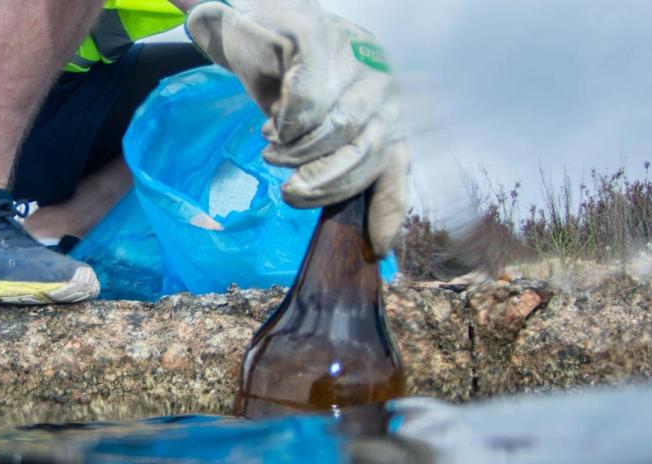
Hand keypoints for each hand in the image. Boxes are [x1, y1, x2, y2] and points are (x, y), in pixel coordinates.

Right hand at [186, 0, 406, 253]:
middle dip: (322, 184)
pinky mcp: (320, 40)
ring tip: (273, 148)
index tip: (376, 248)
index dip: (388, 211)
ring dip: (296, 152)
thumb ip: (341, 167)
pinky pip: (307, 106)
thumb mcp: (317, 132)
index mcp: (386, 110)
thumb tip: (366, 236)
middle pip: (364, 155)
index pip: (398, 166)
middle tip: (291, 193)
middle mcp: (382, 84)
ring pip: (335, 130)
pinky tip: (273, 122)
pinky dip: (284, 124)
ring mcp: (356, 57)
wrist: (253, 26)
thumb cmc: (288, 82)